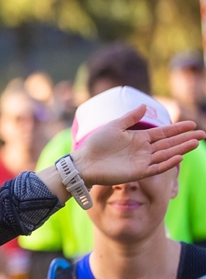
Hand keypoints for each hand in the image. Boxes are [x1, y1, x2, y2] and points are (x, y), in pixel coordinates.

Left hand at [73, 105, 204, 186]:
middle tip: (202, 134)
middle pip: (169, 144)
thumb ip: (130, 118)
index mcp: (139, 138)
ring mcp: (141, 162)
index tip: (192, 124)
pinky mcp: (137, 173)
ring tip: (195, 142)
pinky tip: (179, 157)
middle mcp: (143, 150)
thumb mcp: (114, 126)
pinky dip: (167, 163)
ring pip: (166, 154)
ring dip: (181, 149)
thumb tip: (144, 105)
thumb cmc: (96, 144)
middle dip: (185, 138)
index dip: (177, 129)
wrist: (83, 162)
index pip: (163, 133)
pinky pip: (156, 168)